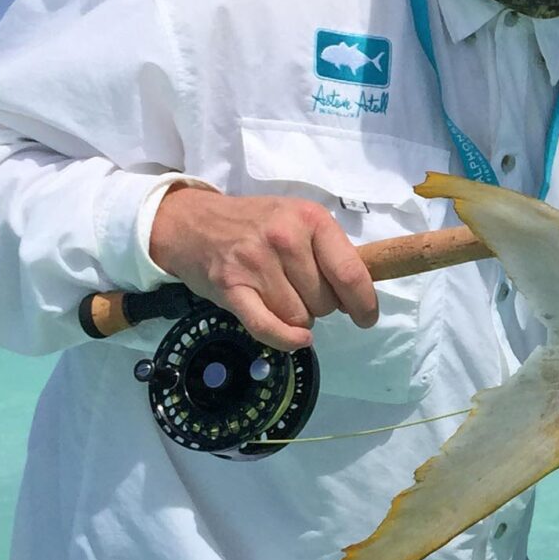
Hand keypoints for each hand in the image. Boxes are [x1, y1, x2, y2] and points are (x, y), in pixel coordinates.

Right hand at [149, 186, 376, 351]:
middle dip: (322, 306)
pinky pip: (269, 328)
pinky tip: (296, 338)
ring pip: (300, 318)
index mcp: (311, 219)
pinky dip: (286, 339)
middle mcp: (285, 238)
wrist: (192, 223)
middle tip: (302, 291)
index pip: (350, 273)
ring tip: (280, 295)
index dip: (364, 303)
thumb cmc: (255, 224)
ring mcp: (256, 263)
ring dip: (298, 318)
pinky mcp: (231, 288)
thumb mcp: (298, 220)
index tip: (366, 318)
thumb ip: (329, 251)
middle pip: (325, 302)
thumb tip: (359, 295)